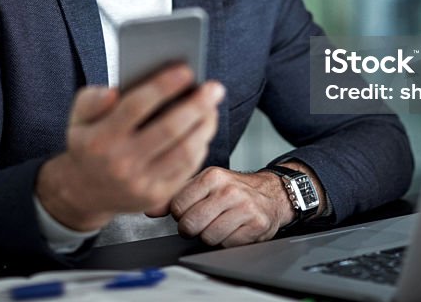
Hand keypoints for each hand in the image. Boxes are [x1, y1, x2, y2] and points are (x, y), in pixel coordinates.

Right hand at [35, 66, 223, 231]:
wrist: (84, 193)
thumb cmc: (88, 145)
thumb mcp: (77, 119)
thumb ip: (92, 100)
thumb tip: (113, 92)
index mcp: (100, 139)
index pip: (136, 106)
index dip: (164, 86)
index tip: (186, 70)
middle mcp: (121, 163)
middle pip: (169, 129)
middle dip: (197, 105)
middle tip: (214, 88)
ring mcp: (140, 183)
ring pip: (184, 151)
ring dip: (205, 126)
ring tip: (212, 107)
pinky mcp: (156, 197)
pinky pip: (186, 170)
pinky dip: (200, 146)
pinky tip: (204, 130)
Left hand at [151, 167, 294, 246]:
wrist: (271, 193)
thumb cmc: (232, 190)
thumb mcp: (205, 184)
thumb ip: (176, 194)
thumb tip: (149, 208)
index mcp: (212, 176)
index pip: (177, 206)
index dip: (180, 214)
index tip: (189, 211)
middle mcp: (229, 190)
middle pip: (190, 225)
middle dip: (192, 228)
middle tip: (203, 221)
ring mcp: (245, 207)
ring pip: (208, 238)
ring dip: (211, 236)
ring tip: (220, 223)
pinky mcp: (257, 224)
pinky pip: (228, 244)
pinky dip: (228, 241)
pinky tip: (234, 229)